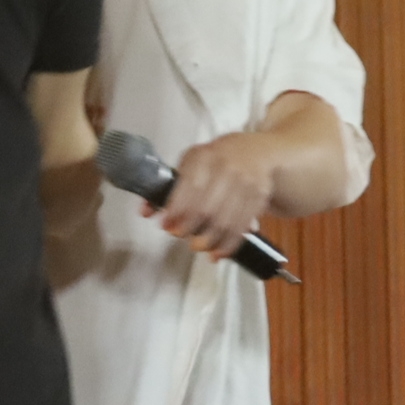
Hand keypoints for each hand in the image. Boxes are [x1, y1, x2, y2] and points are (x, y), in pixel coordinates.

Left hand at [155, 131, 277, 259]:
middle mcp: (227, 167)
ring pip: (226, 220)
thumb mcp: (191, 163)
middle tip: (179, 236)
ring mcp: (246, 182)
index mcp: (205, 156)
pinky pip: (242, 226)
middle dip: (190, 227)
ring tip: (197, 247)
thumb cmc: (215, 160)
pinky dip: (229, 243)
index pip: (189, 187)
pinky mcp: (259, 197)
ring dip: (209, 240)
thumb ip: (168, 187)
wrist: (257, 152)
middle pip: (207, 207)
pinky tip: (218, 252)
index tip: (166, 225)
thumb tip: (145, 212)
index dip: (176, 210)